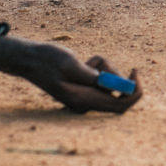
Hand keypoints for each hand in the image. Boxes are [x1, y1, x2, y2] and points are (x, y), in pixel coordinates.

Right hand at [0, 38, 138, 113]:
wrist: (29, 59)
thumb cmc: (47, 59)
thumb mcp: (70, 64)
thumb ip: (92, 76)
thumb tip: (113, 83)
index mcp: (83, 100)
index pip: (120, 106)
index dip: (134, 92)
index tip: (135, 73)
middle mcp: (86, 103)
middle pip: (117, 93)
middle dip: (114, 74)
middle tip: (97, 61)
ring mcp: (85, 97)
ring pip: (109, 82)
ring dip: (103, 67)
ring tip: (84, 60)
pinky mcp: (84, 89)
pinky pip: (101, 78)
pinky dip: (97, 68)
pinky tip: (80, 63)